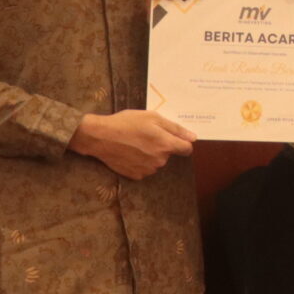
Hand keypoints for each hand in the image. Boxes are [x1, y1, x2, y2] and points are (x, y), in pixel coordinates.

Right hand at [70, 109, 195, 179]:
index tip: (171, 137)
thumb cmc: (127, 123)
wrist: (100, 137)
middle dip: (161, 145)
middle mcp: (159, 160)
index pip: (186, 149)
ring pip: (156, 162)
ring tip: (135, 143)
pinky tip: (129, 152)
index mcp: (165, 145)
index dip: (181, 142)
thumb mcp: (152, 117)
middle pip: (168, 154)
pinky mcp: (136, 176)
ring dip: (150, 154)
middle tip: (145, 134)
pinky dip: (140, 162)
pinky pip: (144, 168)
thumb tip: (193, 138)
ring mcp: (148, 170)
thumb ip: (175, 128)